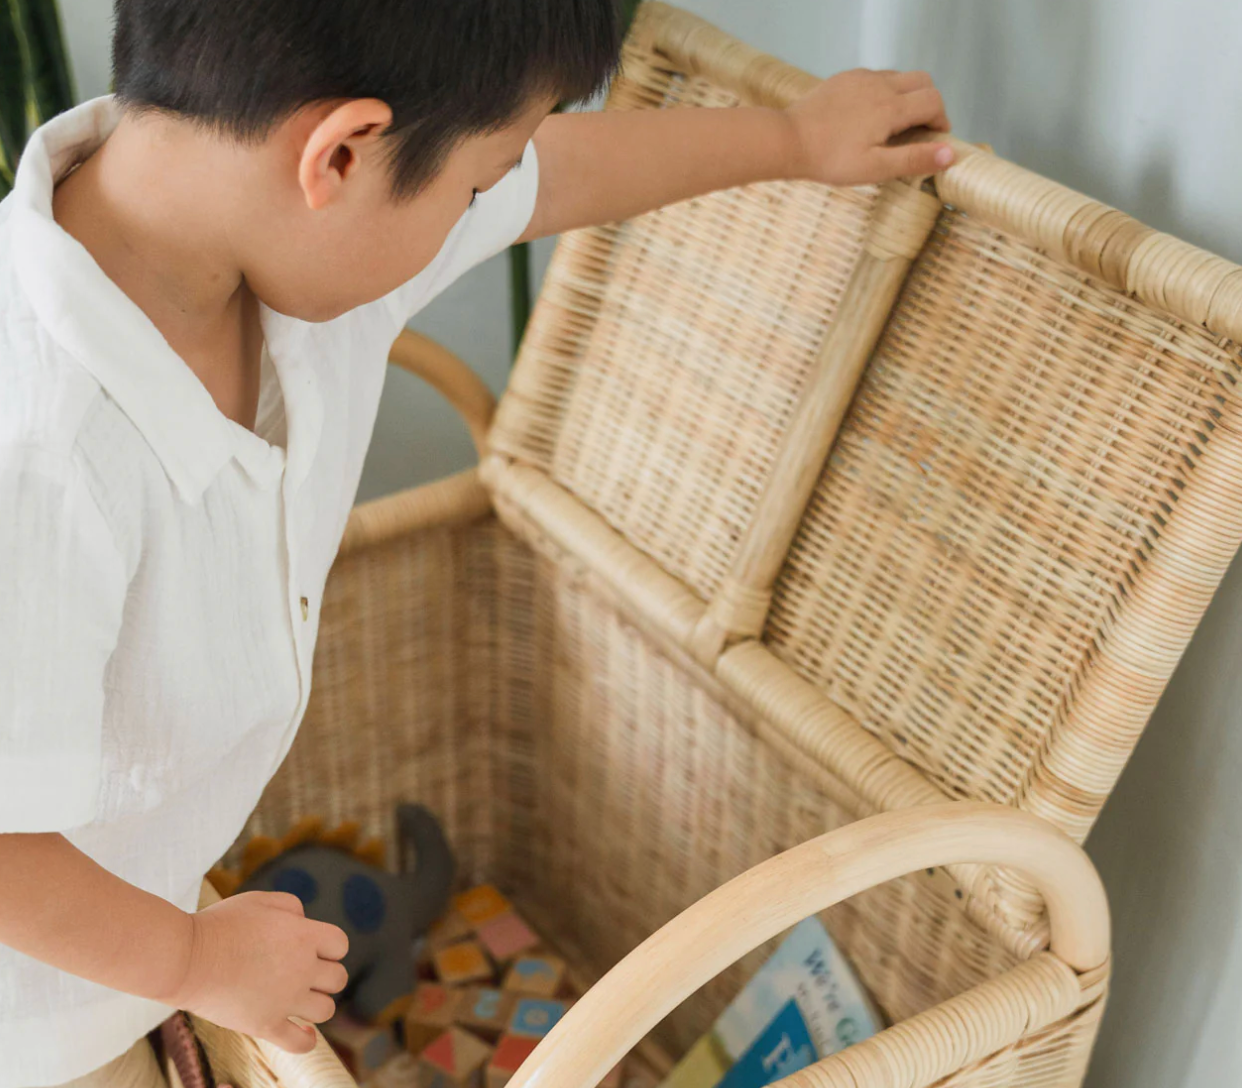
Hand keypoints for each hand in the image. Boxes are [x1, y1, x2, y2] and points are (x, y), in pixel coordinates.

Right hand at [170, 891, 348, 1052]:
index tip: (313, 948)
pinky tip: (304, 1034)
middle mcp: (302, 969)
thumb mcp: (259, 901)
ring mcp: (285, 1000)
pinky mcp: (265, 1025)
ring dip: (316, 1004)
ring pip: (325, 1010)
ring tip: (300, 999)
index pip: (340, 945)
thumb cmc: (220, 925)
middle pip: (338, 979)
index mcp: (304, 936)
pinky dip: (306, 1041)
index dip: (329, 946)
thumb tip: (305, 921)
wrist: (186, 959)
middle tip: (305, 973)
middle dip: (325, 975)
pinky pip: (299, 1043)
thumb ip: (291, 906)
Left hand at [784, 69, 952, 185]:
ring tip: (893, 127)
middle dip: (929, 103)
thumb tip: (951, 154)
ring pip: (899, 77)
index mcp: (891, 107)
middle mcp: (879, 85)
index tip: (934, 140)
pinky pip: (875, 77)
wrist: (787, 140)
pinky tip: (868, 116)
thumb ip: (914, 159)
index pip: (933, 102)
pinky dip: (884, 92)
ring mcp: (860, 78)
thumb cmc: (829, 159)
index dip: (941, 121)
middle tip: (919, 130)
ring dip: (906, 97)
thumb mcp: (875, 168)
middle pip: (922, 81)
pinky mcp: (844, 78)